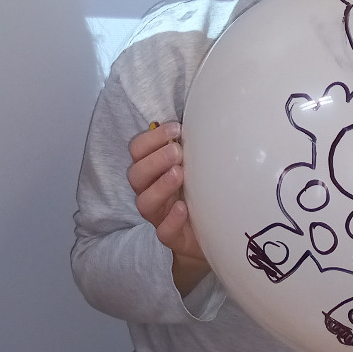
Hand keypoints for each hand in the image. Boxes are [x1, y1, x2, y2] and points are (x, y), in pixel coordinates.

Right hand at [128, 122, 208, 292]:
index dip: (151, 138)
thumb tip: (205, 114)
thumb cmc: (203, 189)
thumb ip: (191, 144)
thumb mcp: (198, 163)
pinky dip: (172, 218)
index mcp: (153, 170)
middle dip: (154, 160)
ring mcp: (159, 215)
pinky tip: (184, 208)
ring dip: (160, 185)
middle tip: (177, 152)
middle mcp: (150, 191)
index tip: (176, 129)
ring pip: (144, 202)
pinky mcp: (172, 236)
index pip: (137, 150)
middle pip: (135, 175)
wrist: (217, 229)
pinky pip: (163, 230)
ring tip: (180, 174)